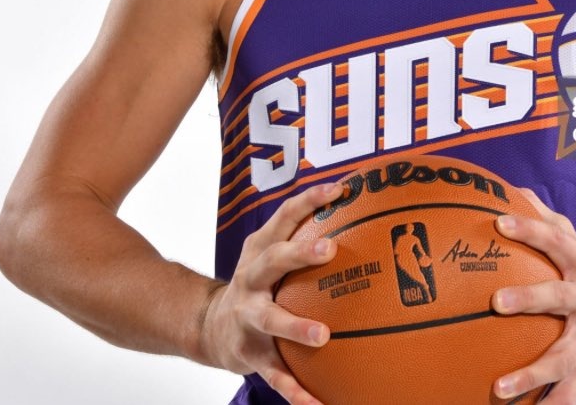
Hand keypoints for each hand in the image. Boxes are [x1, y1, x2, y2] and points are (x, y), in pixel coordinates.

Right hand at [199, 181, 342, 404]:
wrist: (210, 326)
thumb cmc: (261, 282)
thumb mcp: (273, 253)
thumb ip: (309, 234)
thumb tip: (366, 209)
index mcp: (261, 249)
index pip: (284, 216)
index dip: (310, 200)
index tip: (340, 190)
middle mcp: (251, 279)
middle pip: (272, 260)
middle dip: (298, 253)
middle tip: (330, 249)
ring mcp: (248, 317)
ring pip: (270, 320)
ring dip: (295, 326)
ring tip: (323, 335)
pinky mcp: (251, 354)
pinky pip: (275, 374)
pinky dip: (296, 391)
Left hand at [491, 188, 575, 403]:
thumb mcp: (574, 241)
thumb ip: (545, 218)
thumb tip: (512, 191)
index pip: (556, 240)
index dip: (530, 229)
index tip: (499, 222)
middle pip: (561, 297)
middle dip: (530, 298)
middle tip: (496, 301)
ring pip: (563, 357)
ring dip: (532, 374)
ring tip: (499, 387)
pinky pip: (569, 392)